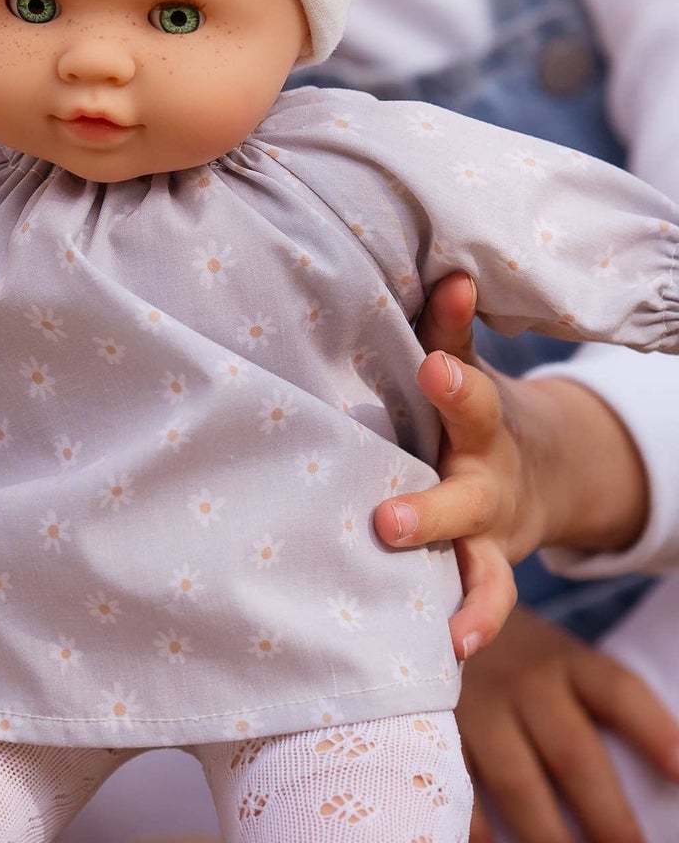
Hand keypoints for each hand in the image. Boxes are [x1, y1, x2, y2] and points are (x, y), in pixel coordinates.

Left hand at [373, 272, 652, 662]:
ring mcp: (487, 536)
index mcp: (476, 424)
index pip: (466, 397)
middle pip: (464, 499)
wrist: (536, 470)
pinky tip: (444, 652)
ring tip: (446, 628)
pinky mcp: (480, 572)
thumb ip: (446, 329)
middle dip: (430, 511)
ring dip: (465, 594)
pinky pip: (480, 606)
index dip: (452, 380)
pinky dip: (469, 627)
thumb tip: (448, 272)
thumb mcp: (461, 367)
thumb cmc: (466, 408)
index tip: (434, 365)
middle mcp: (485, 483)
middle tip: (387, 522)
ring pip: (483, 570)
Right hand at [460, 604, 678, 842]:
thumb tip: (670, 773)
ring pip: (516, 780)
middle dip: (608, 818)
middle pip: (573, 754)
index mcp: (567, 664)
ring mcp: (476, 704)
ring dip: (548, 834)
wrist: (437, 623)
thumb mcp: (562, 666)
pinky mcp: (434, 724)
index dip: (653, 732)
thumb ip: (602, 711)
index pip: (617, 692)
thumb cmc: (520, 663)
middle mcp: (523, 681)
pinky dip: (477, 826)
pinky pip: (457, 784)